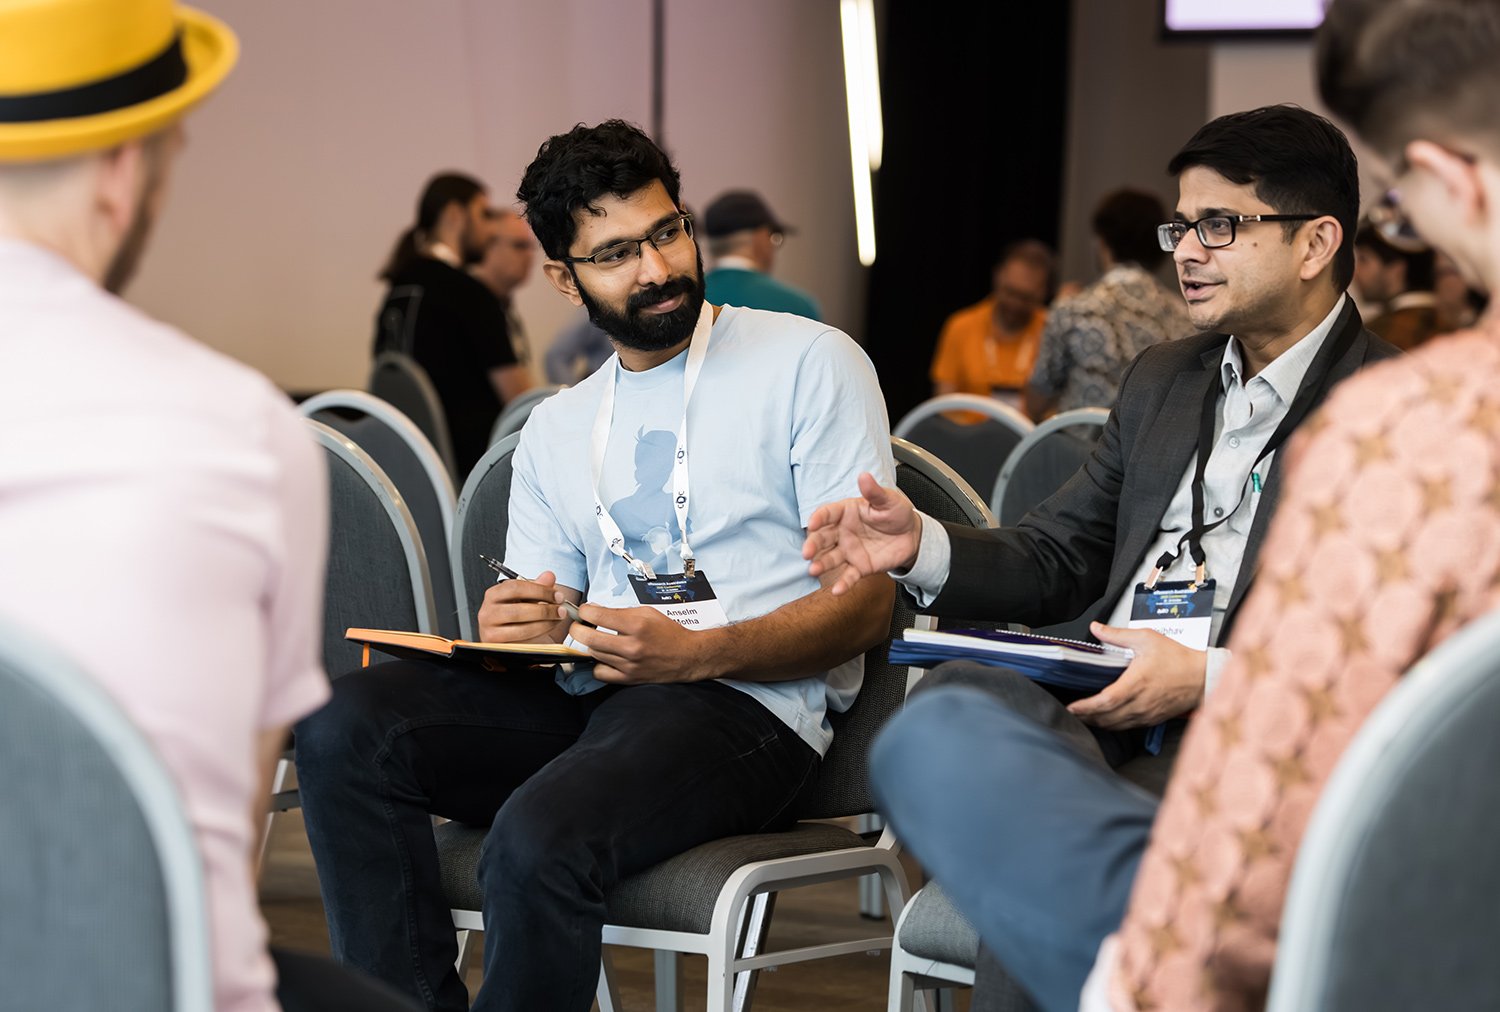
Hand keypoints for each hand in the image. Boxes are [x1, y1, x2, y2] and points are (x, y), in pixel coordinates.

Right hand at [477, 571, 570, 643]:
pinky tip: (548, 627)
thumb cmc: (516, 616)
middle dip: (545, 609)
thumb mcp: (527, 598)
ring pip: (521, 627)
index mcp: (493, 595)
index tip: (557, 595)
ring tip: (557, 618)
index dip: (540, 590)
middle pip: (519, 610)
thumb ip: (537, 587)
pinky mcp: (497, 644)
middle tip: (561, 609)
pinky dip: (539, 633)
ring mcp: (490, 630)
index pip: (515, 588)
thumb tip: (549, 576)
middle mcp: (487, 612)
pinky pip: (521, 640)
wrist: (510, 638)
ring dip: (545, 623)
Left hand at [566, 604, 719, 683]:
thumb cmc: (668, 632)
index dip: (584, 611)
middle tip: (580, 626)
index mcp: (636, 624)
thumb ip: (619, 611)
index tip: (584, 612)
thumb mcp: (646, 612)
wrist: (687, 656)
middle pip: (588, 637)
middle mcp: (631, 645)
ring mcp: (629, 664)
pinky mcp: (628, 678)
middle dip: (578, 629)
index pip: (596, 615)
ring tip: (598, 640)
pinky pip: (600, 673)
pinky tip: (606, 658)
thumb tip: (594, 610)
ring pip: (593, 654)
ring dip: (591, 645)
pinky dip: (599, 665)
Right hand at [803, 472, 920, 595]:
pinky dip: (843, 584)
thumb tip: (864, 476)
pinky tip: (837, 590)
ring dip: (821, 564)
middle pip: (823, 538)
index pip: (828, 514)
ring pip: (831, 558)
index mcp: (846, 512)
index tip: (812, 523)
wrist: (912, 536)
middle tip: (807, 552)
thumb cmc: (897, 514)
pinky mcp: (859, 566)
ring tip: (813, 570)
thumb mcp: (889, 500)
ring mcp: (849, 550)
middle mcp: (843, 532)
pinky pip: (849, 576)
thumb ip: (875, 492)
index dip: (819, 518)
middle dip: (813, 545)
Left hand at [1066, 622, 1205, 729]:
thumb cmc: (1179, 659)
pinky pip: (1127, 726)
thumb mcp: (1146, 639)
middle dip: (1086, 717)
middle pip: (1106, 718)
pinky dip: (1112, 724)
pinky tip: (1105, 719)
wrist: (1203, 678)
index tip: (1071, 706)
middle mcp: (1140, 703)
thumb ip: (1117, 635)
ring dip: (1098, 722)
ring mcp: (1146, 714)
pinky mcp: (1152, 719)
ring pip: (1115, 725)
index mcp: (1136, 684)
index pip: (1105, 701)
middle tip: (1070, 713)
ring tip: (1083, 716)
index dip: (1086, 707)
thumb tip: (1096, 628)